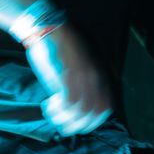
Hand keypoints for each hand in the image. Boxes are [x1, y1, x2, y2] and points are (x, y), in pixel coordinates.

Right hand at [24, 22, 115, 137]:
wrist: (47, 27)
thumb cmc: (61, 44)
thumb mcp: (80, 62)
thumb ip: (84, 81)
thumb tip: (81, 102)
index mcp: (101, 74)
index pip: (107, 107)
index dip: (93, 121)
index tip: (79, 123)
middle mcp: (96, 78)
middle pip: (95, 115)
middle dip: (79, 126)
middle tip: (64, 126)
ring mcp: (83, 78)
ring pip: (81, 113)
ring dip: (66, 120)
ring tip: (53, 115)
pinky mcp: (68, 77)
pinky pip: (68, 105)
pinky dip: (58, 111)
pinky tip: (48, 105)